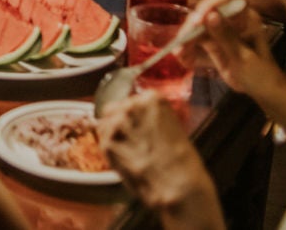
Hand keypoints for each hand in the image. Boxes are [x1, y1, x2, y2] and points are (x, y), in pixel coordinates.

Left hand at [98, 93, 221, 226]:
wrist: (179, 187)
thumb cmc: (182, 163)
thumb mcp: (173, 128)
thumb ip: (153, 118)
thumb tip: (140, 120)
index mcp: (152, 99)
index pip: (132, 100)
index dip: (135, 117)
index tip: (140, 127)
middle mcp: (133, 105)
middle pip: (115, 108)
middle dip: (121, 123)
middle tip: (132, 140)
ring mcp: (118, 123)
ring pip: (105, 123)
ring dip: (114, 135)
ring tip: (130, 151)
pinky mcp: (107, 142)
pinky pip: (102, 140)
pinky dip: (110, 148)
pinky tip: (125, 158)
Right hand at [191, 0, 280, 98]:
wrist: (263, 91)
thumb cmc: (261, 72)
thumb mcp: (244, 56)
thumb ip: (226, 36)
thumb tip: (209, 15)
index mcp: (243, 16)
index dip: (208, 5)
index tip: (197, 22)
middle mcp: (229, 18)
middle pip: (204, 12)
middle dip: (191, 27)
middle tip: (182, 42)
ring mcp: (219, 30)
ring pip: (196, 27)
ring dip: (185, 40)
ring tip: (179, 54)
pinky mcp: (211, 42)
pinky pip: (195, 42)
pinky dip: (187, 50)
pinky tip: (184, 60)